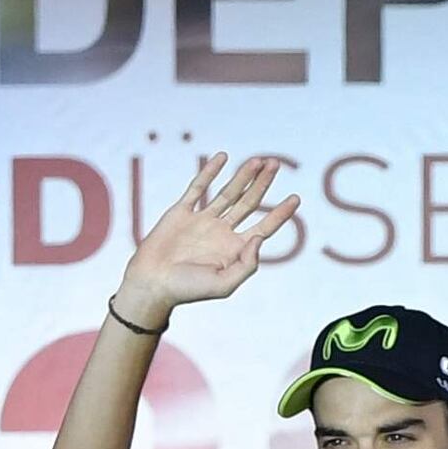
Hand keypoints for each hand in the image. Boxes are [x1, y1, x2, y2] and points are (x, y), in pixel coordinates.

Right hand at [109, 152, 295, 322]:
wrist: (151, 284)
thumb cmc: (187, 290)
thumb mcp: (224, 285)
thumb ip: (246, 265)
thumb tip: (259, 239)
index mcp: (234, 250)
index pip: (264, 228)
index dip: (280, 213)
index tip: (296, 198)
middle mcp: (221, 233)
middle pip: (249, 203)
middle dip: (263, 184)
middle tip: (275, 164)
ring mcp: (202, 221)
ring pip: (228, 193)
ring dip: (243, 176)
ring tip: (258, 160)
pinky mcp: (182, 212)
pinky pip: (198, 188)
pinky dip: (210, 172)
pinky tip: (223, 158)